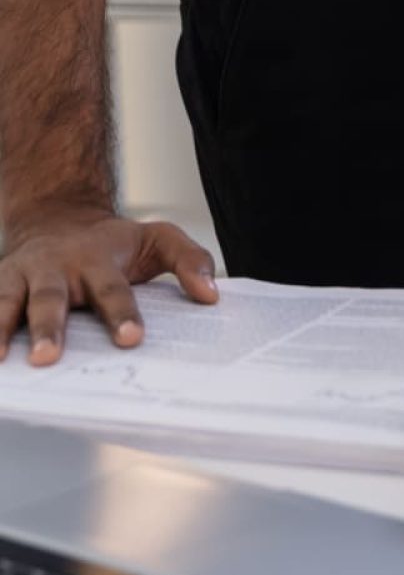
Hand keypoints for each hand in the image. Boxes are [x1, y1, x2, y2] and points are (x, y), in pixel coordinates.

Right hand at [0, 206, 217, 366]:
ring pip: (8, 300)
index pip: (113, 290)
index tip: (131, 338)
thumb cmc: (113, 240)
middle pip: (52, 298)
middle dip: (50, 327)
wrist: (58, 216)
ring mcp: (21, 275)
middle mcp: (56, 267)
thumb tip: (211, 295)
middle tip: (49, 358)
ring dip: (0, 328)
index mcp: (98, 259)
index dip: (122, 314)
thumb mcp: (159, 238)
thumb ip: (190, 260)